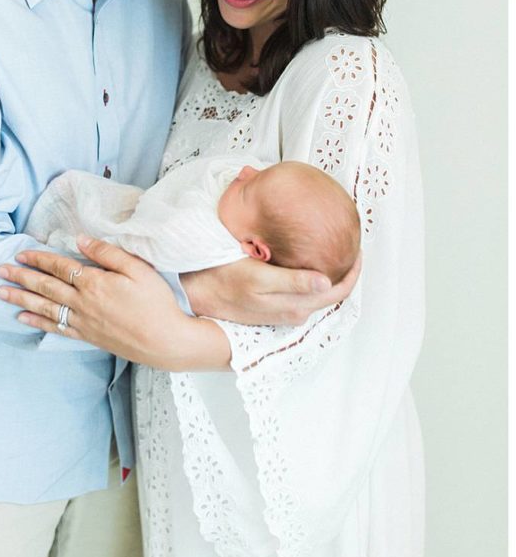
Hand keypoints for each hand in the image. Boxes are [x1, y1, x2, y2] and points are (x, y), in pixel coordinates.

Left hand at [0, 236, 230, 370]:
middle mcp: (83, 303)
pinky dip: (36, 322)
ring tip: (0, 293)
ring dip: (20, 299)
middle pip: (45, 287)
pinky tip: (22, 318)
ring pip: (44, 307)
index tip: (21, 253)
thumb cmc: (157, 302)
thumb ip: (108, 253)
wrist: (166, 341)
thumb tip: (81, 239)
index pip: (60, 266)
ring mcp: (83, 322)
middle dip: (20, 278)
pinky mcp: (87, 336)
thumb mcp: (139, 269)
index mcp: (95, 283)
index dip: (39, 259)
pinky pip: (55, 327)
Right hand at [183, 250, 361, 325]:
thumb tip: (326, 282)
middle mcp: (294, 312)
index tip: (358, 248)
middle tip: (350, 244)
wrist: (199, 293)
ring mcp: (285, 310)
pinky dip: (313, 277)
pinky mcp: (275, 305)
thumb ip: (293, 282)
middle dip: (345, 271)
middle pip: (332, 293)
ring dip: (330, 274)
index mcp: (295, 306)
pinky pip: (304, 292)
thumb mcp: (258, 278)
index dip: (353, 272)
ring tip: (333, 249)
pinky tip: (308, 259)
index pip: (338, 292)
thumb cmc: (224, 280)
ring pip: (319, 293)